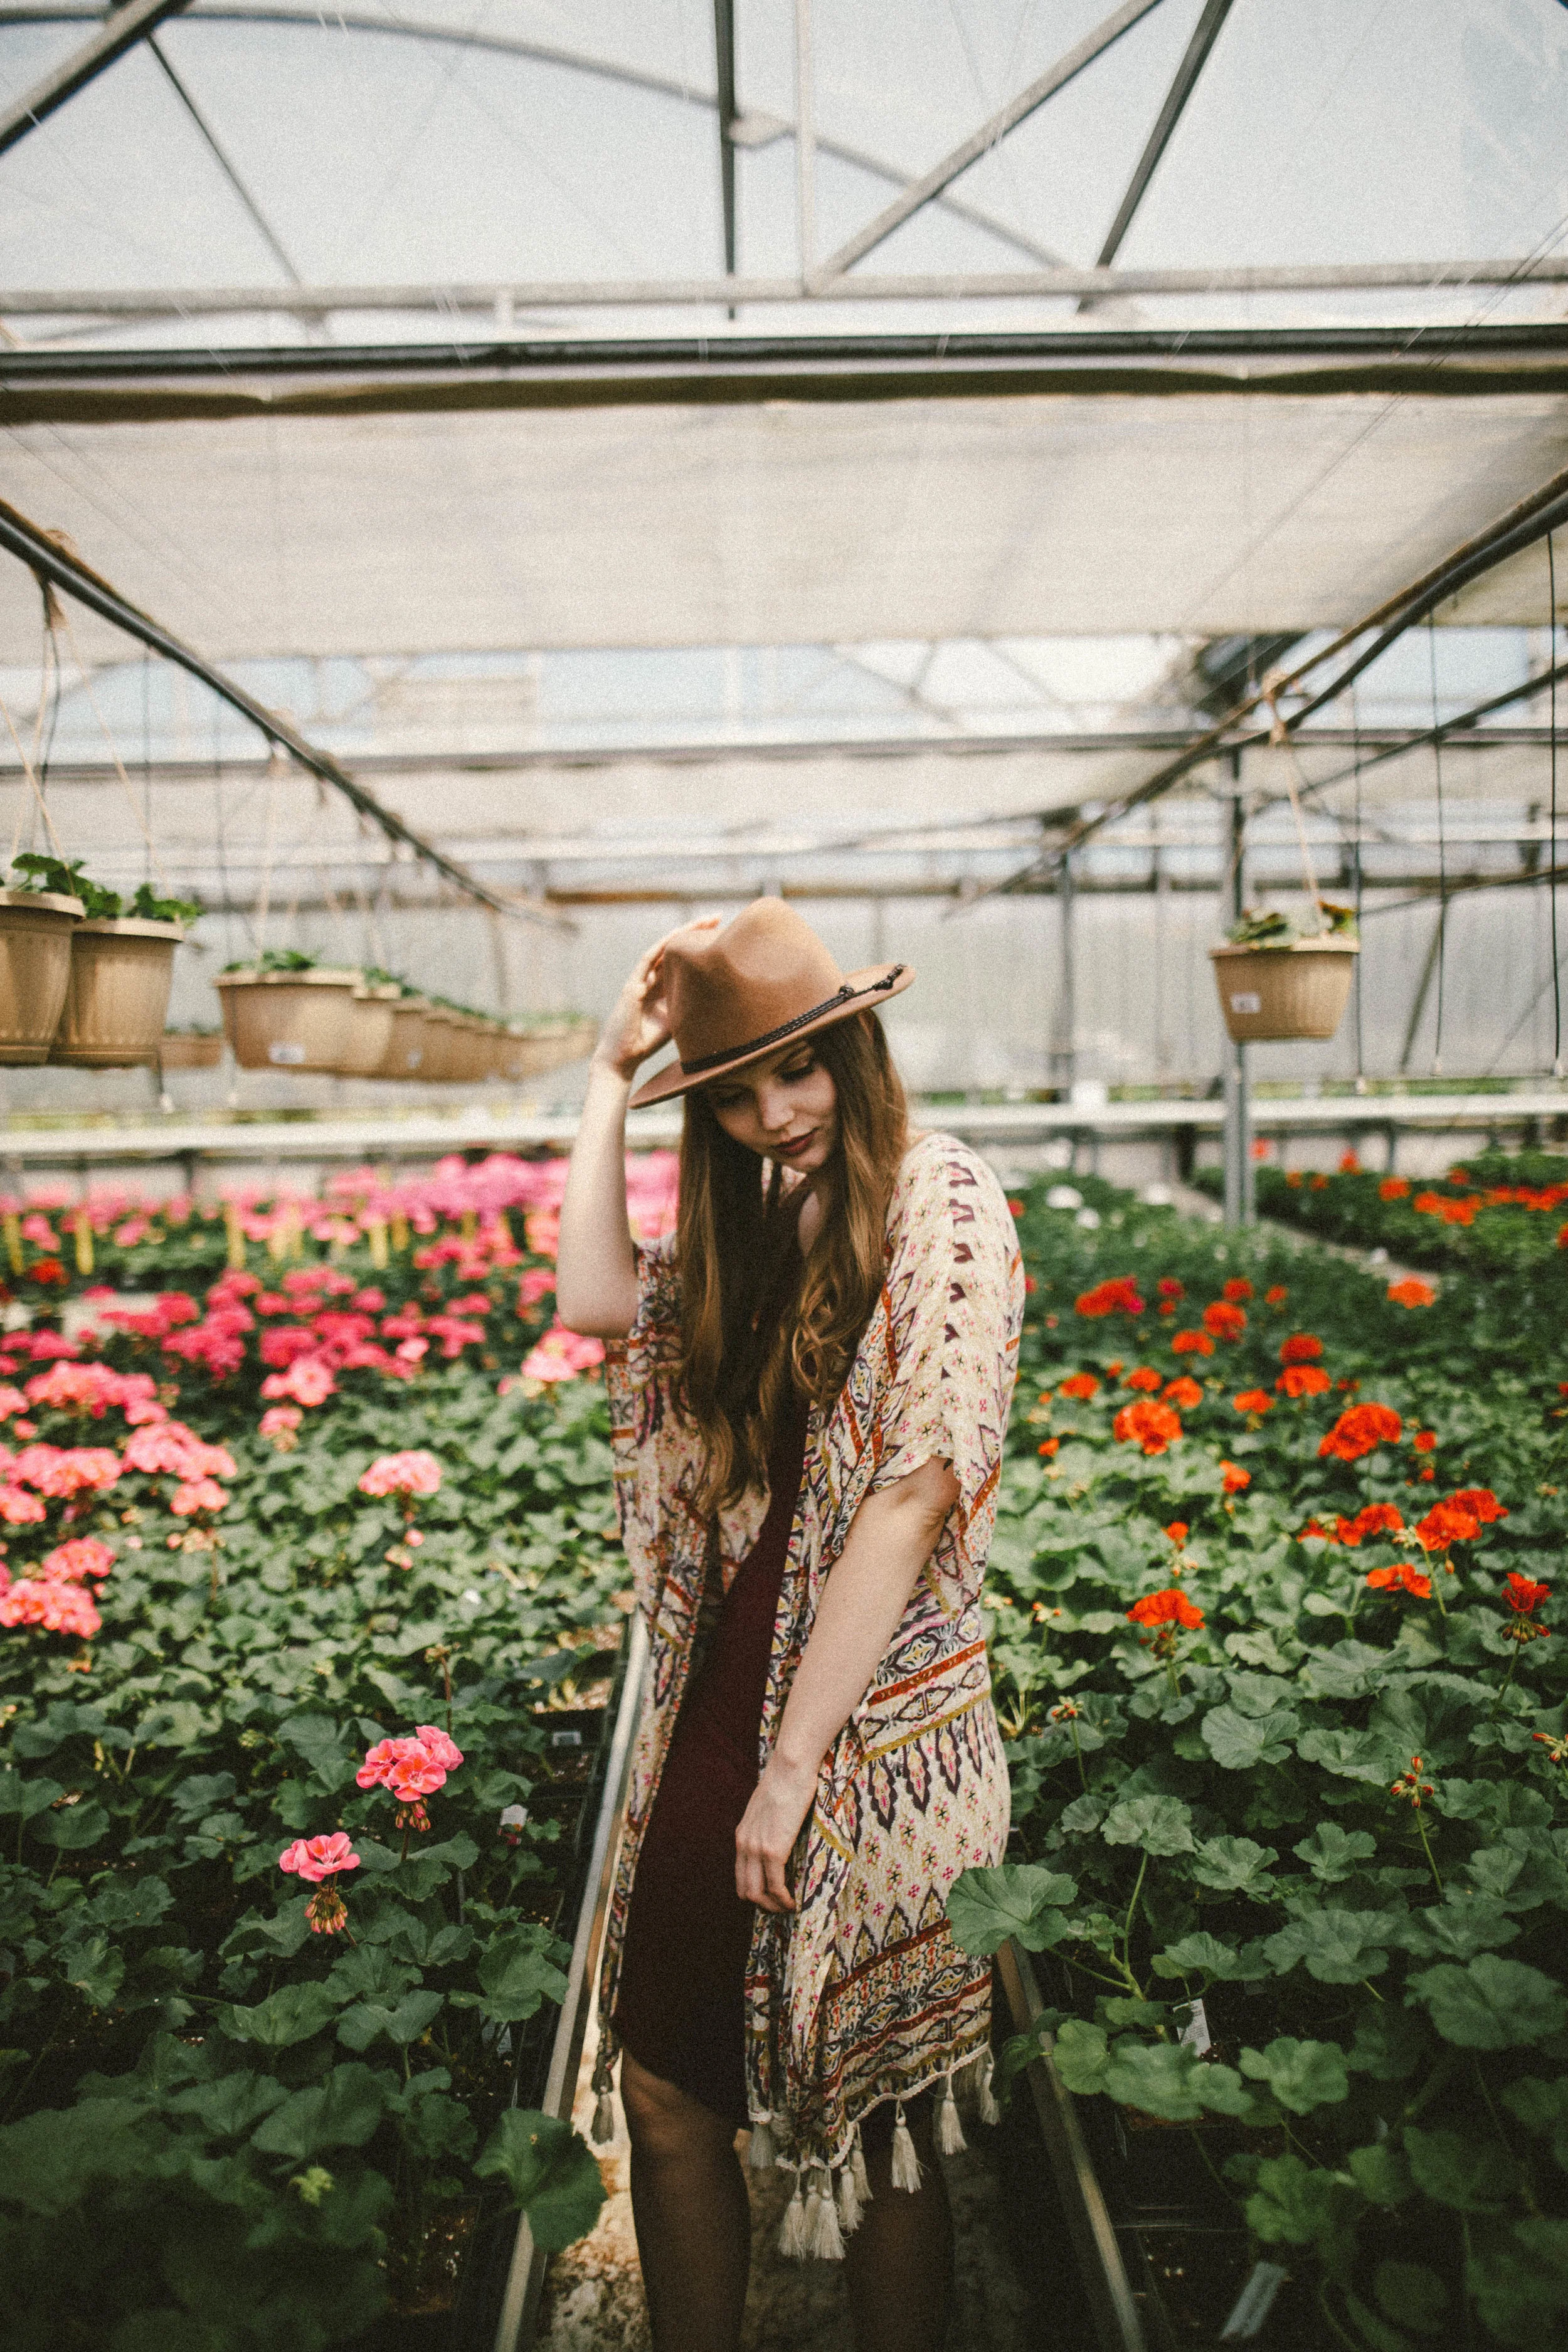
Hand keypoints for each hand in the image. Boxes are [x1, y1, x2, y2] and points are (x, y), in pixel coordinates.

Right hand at [593, 918, 720, 1082]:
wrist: (622, 1059)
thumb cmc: (647, 1043)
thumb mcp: (677, 1020)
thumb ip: (690, 1006)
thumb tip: (721, 1001)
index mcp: (662, 986)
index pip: (682, 958)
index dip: (699, 945)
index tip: (721, 933)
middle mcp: (651, 979)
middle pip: (675, 948)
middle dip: (695, 931)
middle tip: (718, 917)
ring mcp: (640, 980)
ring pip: (662, 949)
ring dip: (682, 933)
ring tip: (704, 921)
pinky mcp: (631, 987)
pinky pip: (647, 961)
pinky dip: (661, 948)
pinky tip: (677, 936)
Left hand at [735, 1751, 817, 1912]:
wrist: (789, 1769)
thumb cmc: (785, 1782)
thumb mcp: (767, 1808)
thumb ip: (767, 1825)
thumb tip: (780, 1835)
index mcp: (742, 1836)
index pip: (740, 1876)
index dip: (755, 1892)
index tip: (773, 1897)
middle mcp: (744, 1845)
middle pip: (745, 1890)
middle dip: (764, 1905)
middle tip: (782, 1907)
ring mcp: (756, 1849)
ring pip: (758, 1894)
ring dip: (773, 1907)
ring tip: (788, 1907)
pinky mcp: (773, 1850)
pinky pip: (775, 1886)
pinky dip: (784, 1899)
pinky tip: (794, 1902)